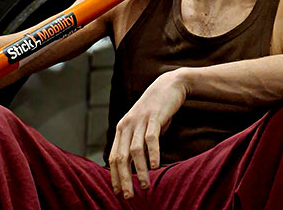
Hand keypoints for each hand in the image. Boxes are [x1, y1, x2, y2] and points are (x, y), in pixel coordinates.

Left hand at [108, 69, 186, 198]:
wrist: (168, 85)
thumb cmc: (156, 110)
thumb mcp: (142, 126)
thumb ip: (137, 143)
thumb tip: (135, 167)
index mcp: (122, 128)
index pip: (114, 156)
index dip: (114, 175)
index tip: (117, 192)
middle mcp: (127, 124)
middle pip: (121, 156)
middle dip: (123, 179)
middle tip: (128, 197)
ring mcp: (140, 120)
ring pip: (135, 150)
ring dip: (140, 171)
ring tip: (145, 186)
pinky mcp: (154, 117)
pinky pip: (151, 138)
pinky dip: (153, 154)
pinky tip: (156, 167)